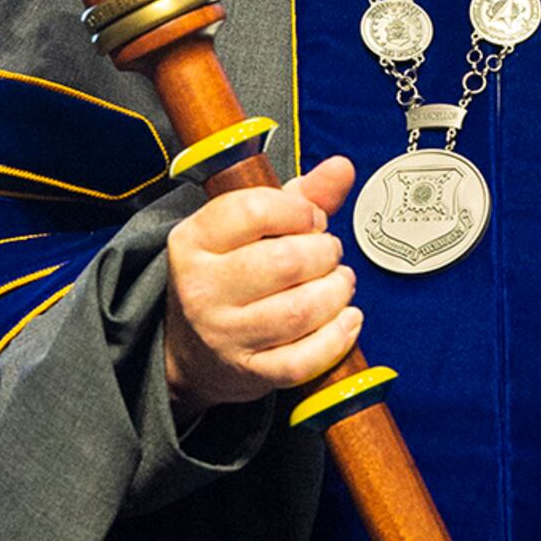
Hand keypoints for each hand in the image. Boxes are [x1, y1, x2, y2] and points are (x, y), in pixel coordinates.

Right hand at [164, 154, 359, 415]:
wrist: (194, 352)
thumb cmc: (232, 276)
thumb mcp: (250, 229)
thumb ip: (299, 197)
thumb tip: (342, 167)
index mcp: (194, 241)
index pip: (253, 210)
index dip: (300, 211)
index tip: (313, 219)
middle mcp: (202, 288)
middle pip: (285, 262)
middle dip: (325, 253)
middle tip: (330, 253)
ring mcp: (223, 335)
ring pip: (299, 312)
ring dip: (336, 292)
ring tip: (340, 283)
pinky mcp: (249, 373)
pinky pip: (304, 359)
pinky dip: (337, 337)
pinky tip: (347, 318)